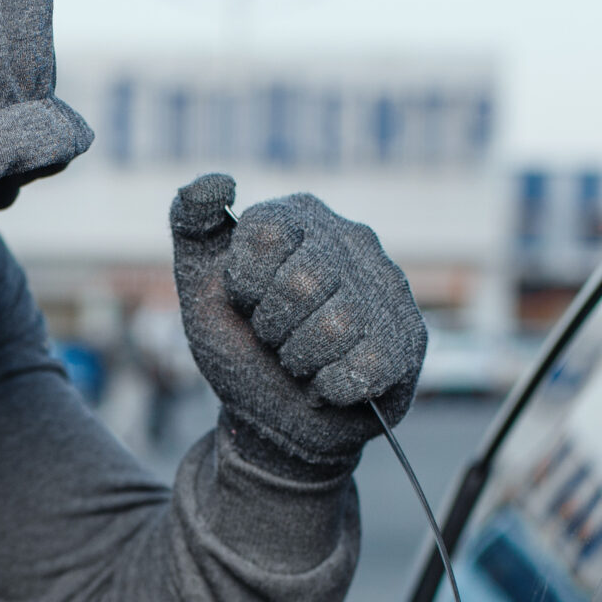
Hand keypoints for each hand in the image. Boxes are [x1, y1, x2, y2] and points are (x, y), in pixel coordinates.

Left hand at [171, 174, 425, 474]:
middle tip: (273, 339)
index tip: (245, 302)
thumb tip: (219, 181)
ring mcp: (387, 289)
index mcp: (301, 218)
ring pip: (336, 327)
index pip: (266, 233)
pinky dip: (329, 388)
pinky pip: (365, 366)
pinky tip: (327, 384)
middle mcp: (352, 240)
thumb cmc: (239, 345)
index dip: (245, 284)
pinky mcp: (408, 339)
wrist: (270, 420)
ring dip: (300, 361)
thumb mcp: (200, 284)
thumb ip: (193, 223)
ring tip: (300, 361)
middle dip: (272, 328)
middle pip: (303, 282)